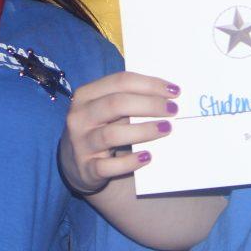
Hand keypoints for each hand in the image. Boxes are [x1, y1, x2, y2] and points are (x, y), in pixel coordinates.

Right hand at [59, 71, 179, 195]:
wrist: (76, 164)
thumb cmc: (101, 128)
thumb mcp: (106, 109)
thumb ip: (128, 99)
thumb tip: (167, 96)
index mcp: (86, 95)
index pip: (120, 82)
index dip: (149, 84)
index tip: (174, 91)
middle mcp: (80, 116)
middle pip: (116, 104)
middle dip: (149, 104)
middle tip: (173, 109)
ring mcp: (81, 143)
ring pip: (113, 134)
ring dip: (143, 130)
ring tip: (166, 129)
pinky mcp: (86, 168)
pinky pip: (109, 166)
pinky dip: (130, 162)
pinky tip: (147, 157)